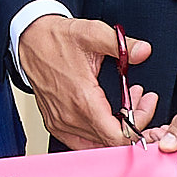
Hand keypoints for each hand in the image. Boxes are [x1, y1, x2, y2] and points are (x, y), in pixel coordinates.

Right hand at [16, 15, 152, 148]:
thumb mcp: (92, 33)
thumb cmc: (57, 39)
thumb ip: (121, 45)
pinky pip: (82, 143)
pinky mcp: (55, 125)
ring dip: (117, 127)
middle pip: (112, 140)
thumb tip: (143, 51)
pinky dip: (100, 135)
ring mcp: (60, 123)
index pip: (118, 136)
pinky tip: (108, 117)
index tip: (146, 103)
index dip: (139, 125)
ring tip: (125, 104)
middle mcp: (69, 116)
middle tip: (139, 98)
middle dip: (134, 121)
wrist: (31, 40)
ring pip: (99, 143)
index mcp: (82, 99)